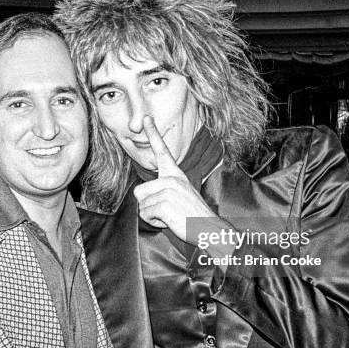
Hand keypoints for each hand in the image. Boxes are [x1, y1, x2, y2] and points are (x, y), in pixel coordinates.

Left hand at [133, 116, 214, 241]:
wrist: (209, 229)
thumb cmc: (192, 215)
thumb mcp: (180, 195)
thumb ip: (164, 189)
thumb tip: (144, 193)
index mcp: (175, 174)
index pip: (162, 150)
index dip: (153, 133)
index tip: (146, 118)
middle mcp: (171, 179)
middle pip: (139, 191)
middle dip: (147, 204)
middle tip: (167, 210)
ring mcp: (168, 190)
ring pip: (141, 204)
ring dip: (152, 214)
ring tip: (170, 215)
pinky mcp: (164, 203)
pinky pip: (145, 214)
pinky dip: (154, 221)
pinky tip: (170, 220)